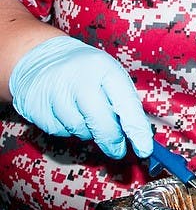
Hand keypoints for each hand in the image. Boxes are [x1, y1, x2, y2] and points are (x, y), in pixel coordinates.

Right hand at [9, 35, 153, 158]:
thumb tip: (138, 135)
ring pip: (80, 130)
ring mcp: (55, 92)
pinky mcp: (37, 107)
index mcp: (104, 67)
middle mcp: (79, 78)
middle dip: (112, 140)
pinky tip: (66, 113)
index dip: (136, 129)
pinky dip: (68, 130)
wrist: (42, 59)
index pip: (126, 102)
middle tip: (118, 150)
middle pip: (101, 121)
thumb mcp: (108, 75)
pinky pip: (60, 132)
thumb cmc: (85, 71)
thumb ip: (123, 101)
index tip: (144, 149)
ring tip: (86, 114)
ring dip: (88, 132)